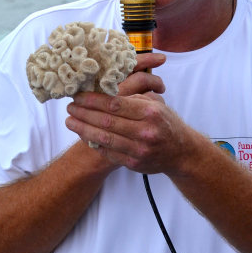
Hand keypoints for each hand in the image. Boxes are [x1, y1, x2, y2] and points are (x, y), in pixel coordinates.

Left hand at [65, 53, 191, 174]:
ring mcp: (139, 150)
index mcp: (150, 112)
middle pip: (106, 121)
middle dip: (84, 113)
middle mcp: (145, 131)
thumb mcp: (155, 104)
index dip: (93, 100)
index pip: (115, 104)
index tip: (78, 96)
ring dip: (83, 129)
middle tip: (69, 107)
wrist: (182, 153)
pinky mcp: (134, 163)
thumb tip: (105, 89)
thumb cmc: (165, 123)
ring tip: (69, 121)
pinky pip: (108, 152)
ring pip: (104, 138)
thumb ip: (133, 98)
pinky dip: (93, 143)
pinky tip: (83, 135)